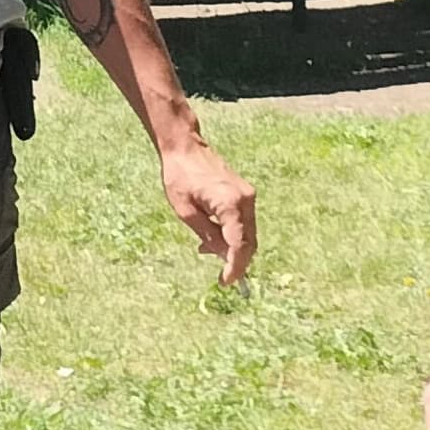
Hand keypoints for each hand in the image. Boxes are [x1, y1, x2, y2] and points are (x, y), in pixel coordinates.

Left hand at [158, 141, 258, 285]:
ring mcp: (248, 196)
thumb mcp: (186, 212)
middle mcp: (245, 200)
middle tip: (220, 275)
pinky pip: (244, 222)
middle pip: (249, 242)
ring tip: (206, 250)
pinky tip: (213, 237)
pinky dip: (233, 234)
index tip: (226, 282)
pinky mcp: (245, 194)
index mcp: (230, 204)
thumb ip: (208, 235)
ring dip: (233, 248)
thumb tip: (224, 257)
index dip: (235, 267)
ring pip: (248, 233)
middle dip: (236, 261)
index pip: (239, 245)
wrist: (185, 148)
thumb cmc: (180, 177)